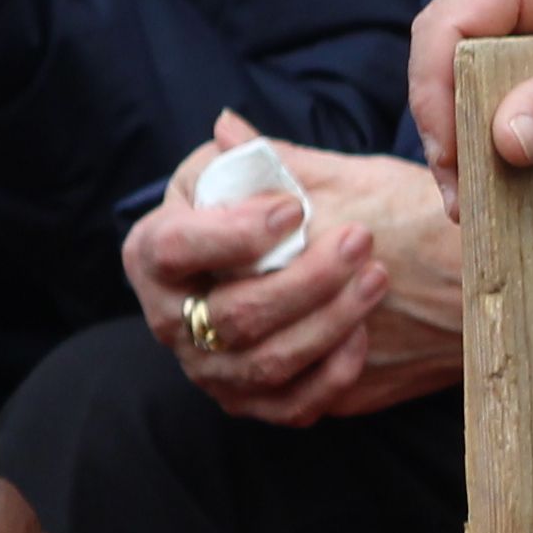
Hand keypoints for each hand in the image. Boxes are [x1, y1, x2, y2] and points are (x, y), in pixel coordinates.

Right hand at [124, 116, 468, 423]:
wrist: (307, 267)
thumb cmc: (282, 213)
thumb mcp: (269, 178)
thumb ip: (255, 161)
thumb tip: (230, 129)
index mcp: (156, 255)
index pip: (174, 248)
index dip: (232, 233)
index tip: (293, 210)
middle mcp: (173, 319)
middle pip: (232, 314)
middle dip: (305, 280)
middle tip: (361, 240)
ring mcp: (209, 368)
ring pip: (267, 361)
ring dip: (330, 320)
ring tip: (376, 277)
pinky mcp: (252, 402)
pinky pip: (292, 403)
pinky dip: (332, 370)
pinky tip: (363, 332)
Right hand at [412, 0, 532, 190]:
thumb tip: (503, 144)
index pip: (448, 27)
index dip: (437, 96)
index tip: (452, 160)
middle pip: (446, 56)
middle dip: (448, 126)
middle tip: (461, 196)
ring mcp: (523, 15)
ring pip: (465, 80)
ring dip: (467, 139)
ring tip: (475, 202)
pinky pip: (498, 93)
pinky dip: (497, 135)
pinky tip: (501, 182)